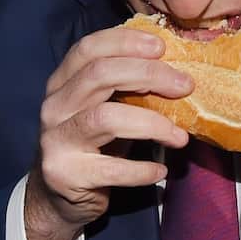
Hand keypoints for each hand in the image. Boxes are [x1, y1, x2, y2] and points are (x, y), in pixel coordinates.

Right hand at [24, 26, 192, 239]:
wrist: (59, 197)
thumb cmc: (94, 145)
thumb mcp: (106, 109)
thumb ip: (128, 88)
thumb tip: (178, 70)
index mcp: (62, 82)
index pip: (88, 48)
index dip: (125, 42)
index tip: (162, 47)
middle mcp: (55, 106)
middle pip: (99, 75)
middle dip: (148, 75)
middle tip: (185, 86)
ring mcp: (56, 140)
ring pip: (105, 118)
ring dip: (152, 124)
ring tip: (179, 137)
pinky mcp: (65, 174)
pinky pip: (111, 169)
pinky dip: (141, 170)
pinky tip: (160, 171)